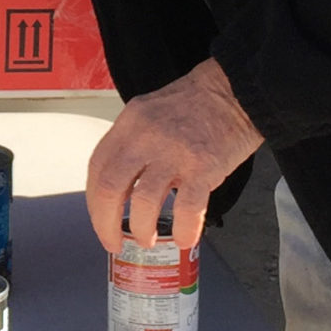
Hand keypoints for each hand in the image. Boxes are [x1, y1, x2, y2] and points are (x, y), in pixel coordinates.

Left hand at [84, 58, 262, 255]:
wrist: (237, 89)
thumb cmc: (197, 104)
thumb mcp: (151, 112)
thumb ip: (133, 143)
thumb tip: (122, 184)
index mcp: (129, 123)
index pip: (98, 167)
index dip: (93, 200)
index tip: (100, 219)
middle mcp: (145, 137)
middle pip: (111, 188)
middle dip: (106, 223)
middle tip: (114, 242)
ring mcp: (174, 152)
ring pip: (143, 202)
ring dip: (142, 229)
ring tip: (148, 240)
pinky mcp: (203, 166)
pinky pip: (187, 207)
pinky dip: (184, 229)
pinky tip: (186, 238)